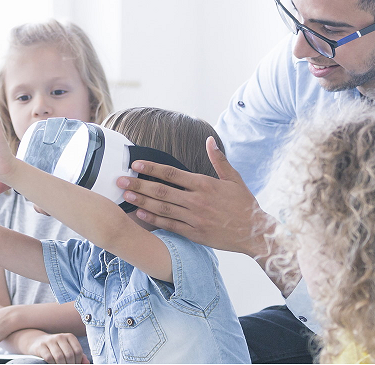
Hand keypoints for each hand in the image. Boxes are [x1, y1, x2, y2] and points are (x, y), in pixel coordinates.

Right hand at [26, 333, 88, 363]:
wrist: (36, 341)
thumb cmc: (56, 347)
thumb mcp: (67, 348)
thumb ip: (78, 355)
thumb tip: (87, 363)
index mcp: (69, 337)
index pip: (78, 351)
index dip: (78, 361)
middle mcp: (60, 337)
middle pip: (69, 355)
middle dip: (70, 364)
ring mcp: (50, 341)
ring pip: (60, 357)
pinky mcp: (41, 346)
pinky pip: (49, 358)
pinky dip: (52, 364)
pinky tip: (53, 364)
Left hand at [116, 136, 274, 258]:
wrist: (255, 232)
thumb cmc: (244, 204)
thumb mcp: (234, 179)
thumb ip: (219, 160)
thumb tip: (210, 140)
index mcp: (204, 184)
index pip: (172, 173)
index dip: (152, 168)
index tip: (136, 165)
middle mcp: (197, 200)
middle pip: (162, 191)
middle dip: (139, 184)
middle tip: (120, 180)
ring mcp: (194, 218)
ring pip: (162, 208)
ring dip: (142, 201)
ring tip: (126, 195)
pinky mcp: (194, 233)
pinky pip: (170, 225)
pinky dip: (154, 220)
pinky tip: (141, 214)